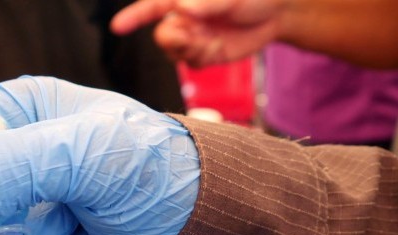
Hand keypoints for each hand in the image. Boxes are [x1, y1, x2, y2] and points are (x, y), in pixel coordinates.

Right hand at [110, 0, 281, 66]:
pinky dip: (203, 60)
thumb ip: (206, 2)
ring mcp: (193, 36)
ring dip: (192, 51)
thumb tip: (182, 6)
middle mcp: (184, 17)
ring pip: (174, 54)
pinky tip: (217, 49)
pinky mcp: (203, 53)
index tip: (118, 27)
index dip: (133, 17)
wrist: (279, 12)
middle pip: (162, 36)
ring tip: (212, 42)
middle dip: (176, 40)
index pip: (151, 7)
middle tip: (195, 35)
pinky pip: (191, 64)